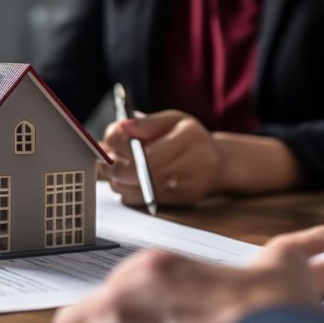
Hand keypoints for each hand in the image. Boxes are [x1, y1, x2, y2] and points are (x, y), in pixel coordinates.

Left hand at [102, 110, 221, 206]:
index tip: (109, 140)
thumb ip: (146, 123)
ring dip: (119, 180)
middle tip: (105, 159)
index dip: (121, 147)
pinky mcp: (181, 201)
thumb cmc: (189, 137)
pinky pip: (143, 201)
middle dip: (116, 167)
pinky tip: (127, 180)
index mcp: (191, 138)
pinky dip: (128, 191)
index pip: (147, 150)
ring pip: (139, 191)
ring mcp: (189, 186)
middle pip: (142, 173)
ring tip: (115, 168)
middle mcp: (195, 164)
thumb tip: (121, 127)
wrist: (218, 163)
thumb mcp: (172, 120)